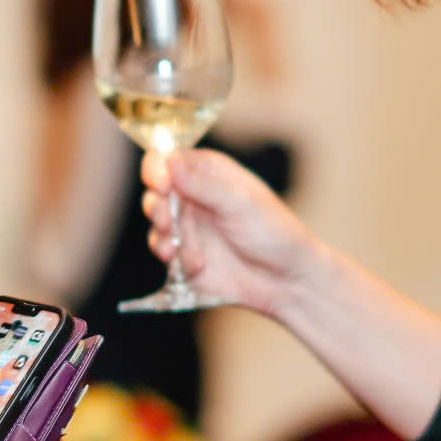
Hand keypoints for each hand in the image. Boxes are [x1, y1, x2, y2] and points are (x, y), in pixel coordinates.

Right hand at [142, 149, 317, 318]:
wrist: (286, 280)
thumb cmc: (273, 232)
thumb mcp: (240, 203)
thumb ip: (203, 185)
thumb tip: (170, 160)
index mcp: (207, 173)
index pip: (167, 160)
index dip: (157, 168)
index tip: (160, 183)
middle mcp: (193, 197)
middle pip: (154, 193)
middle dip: (155, 206)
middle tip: (166, 220)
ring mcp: (188, 228)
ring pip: (155, 225)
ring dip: (159, 236)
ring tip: (173, 249)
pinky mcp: (185, 257)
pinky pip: (165, 255)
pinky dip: (175, 260)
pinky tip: (198, 264)